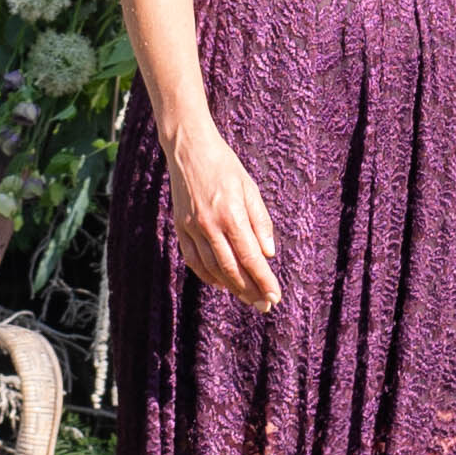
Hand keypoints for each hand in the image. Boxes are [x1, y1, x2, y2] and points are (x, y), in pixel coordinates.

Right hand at [167, 122, 281, 308]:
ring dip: (231, 287)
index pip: (250, 256)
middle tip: (264, 305)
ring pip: (212, 268)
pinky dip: (207, 276)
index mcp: (230, 214)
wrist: (189, 149)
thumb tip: (268, 253)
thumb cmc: (225, 166)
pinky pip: (193, 260)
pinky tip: (221, 284)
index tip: (275, 296)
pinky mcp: (180, 228)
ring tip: (248, 298)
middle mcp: (209, 225)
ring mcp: (191, 228)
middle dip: (250, 290)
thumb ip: (260, 221)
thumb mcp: (250, 188)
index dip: (263, 280)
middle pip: (231, 268)